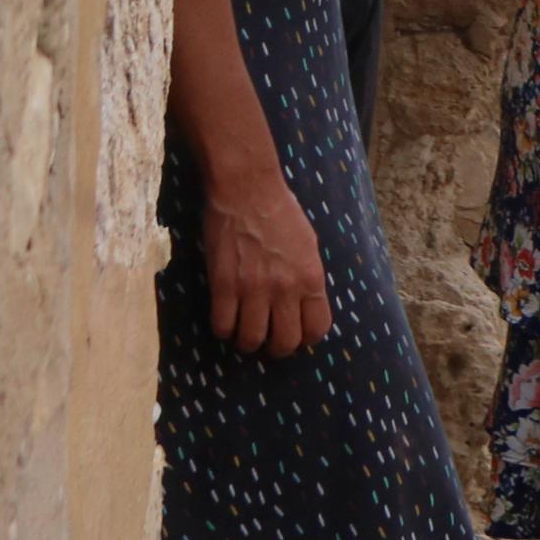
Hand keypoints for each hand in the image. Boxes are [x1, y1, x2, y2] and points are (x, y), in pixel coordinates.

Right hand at [204, 170, 330, 356]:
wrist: (247, 192)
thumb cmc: (281, 214)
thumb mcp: (308, 247)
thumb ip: (306, 278)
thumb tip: (303, 305)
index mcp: (311, 279)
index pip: (317, 328)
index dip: (306, 338)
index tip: (295, 334)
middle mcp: (286, 289)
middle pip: (285, 342)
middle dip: (277, 347)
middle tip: (268, 339)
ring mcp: (253, 289)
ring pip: (251, 340)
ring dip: (247, 341)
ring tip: (244, 332)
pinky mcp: (224, 285)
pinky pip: (222, 326)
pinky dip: (223, 330)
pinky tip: (225, 320)